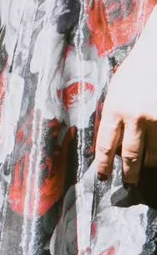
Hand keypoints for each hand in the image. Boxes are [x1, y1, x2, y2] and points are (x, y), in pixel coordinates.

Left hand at [93, 33, 156, 187]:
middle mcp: (135, 117)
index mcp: (115, 108)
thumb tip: (110, 144)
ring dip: (149, 164)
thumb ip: (113, 116)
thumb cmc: (135, 72)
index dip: (103, 165)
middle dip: (129, 173)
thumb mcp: (116, 91)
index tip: (103, 177)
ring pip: (153, 154)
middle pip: (130, 155)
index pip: (105, 145)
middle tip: (129, 183)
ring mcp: (156, 119)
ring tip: (147, 168)